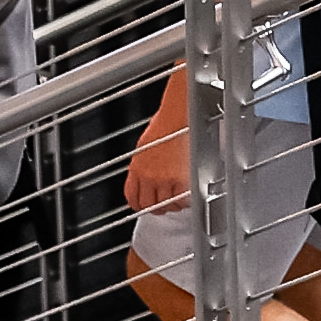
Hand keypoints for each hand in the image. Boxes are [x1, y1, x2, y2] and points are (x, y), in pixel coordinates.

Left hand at [127, 62, 190, 218]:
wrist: (182, 114)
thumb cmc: (167, 122)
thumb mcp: (145, 145)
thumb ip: (144, 164)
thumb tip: (147, 176)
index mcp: (137, 167)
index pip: (132, 197)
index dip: (138, 204)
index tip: (143, 205)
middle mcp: (150, 176)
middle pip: (150, 205)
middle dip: (158, 207)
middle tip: (165, 204)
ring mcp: (167, 179)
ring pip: (169, 204)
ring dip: (174, 203)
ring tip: (179, 196)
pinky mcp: (185, 179)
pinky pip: (184, 200)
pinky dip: (187, 199)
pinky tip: (189, 192)